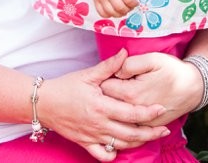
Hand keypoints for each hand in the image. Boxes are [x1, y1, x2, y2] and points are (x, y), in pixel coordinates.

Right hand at [37, 50, 168, 160]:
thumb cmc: (65, 87)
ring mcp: (92, 136)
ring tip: (150, 137)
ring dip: (138, 143)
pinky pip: (102, 155)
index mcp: (101, 106)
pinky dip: (114, 155)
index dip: (149, 112)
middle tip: (164, 130)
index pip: (131, 113)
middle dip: (150, 133)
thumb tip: (125, 54)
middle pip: (131, 133)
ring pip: (120, 145)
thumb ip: (109, 66)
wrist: (43, 102)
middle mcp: (98, 123)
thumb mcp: (88, 75)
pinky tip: (122, 148)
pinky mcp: (84, 143)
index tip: (161, 109)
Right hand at [89, 0, 137, 17]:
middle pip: (120, 8)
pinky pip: (101, 13)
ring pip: (111, 13)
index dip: (134, 4)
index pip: (129, 0)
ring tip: (121, 10)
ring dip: (119, 14)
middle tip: (129, 7)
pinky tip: (112, 11)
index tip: (135, 3)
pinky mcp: (95, 0)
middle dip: (128, 10)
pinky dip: (108, 15)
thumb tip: (132, 1)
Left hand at [100, 51, 201, 126]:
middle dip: (106, 92)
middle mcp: (134, 111)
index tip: (108, 72)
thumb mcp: (152, 59)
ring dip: (113, 106)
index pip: (104, 87)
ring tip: (120, 93)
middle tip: (113, 82)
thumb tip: (115, 70)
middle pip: (107, 103)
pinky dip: (124, 117)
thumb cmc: (172, 70)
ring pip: (117, 116)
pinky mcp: (148, 127)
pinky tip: (127, 107)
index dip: (103, 77)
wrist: (193, 88)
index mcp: (131, 93)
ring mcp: (142, 122)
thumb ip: (130, 64)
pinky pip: (129, 125)